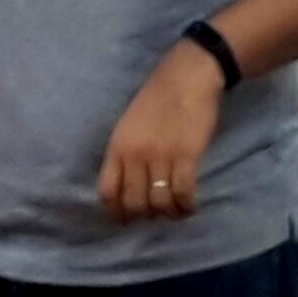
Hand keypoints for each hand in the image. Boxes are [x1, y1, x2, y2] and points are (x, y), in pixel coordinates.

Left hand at [98, 40, 224, 223]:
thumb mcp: (129, 126)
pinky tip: (189, 206)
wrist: (186, 77)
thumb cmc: (156, 99)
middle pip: (134, 203)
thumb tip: (129, 187)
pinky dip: (186, 207)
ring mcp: (161, 156)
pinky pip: (183, 194)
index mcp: (117, 146)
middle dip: (145, 216)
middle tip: (156, 214)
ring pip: (159, 203)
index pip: (107, 191)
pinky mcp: (187, 156)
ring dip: (168, 213)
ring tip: (174, 210)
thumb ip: (126, 154)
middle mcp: (135, 155)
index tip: (126, 220)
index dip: (116, 212)